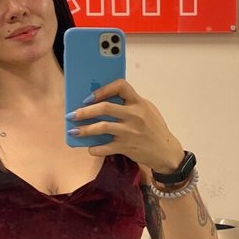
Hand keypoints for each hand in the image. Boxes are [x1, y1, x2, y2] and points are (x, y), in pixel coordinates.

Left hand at [67, 79, 183, 171]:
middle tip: (72, 115)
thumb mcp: (147, 110)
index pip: (120, 86)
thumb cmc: (154, 129)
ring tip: (74, 131)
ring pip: (102, 127)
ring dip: (84, 130)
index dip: (102, 90)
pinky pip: (106, 148)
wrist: (166, 151)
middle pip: (105, 108)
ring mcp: (130, 132)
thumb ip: (129, 104)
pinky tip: (89, 148)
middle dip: (84, 112)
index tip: (89, 97)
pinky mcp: (127, 147)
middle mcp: (134, 115)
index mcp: (139, 102)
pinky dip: (95, 149)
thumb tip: (102, 101)